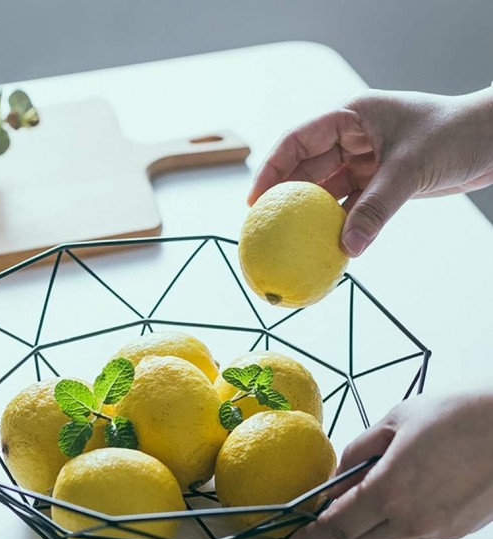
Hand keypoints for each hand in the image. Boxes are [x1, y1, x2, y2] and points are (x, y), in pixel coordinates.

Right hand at [248, 88, 492, 256]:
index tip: (254, 201)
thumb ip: (377, 208)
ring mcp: (363, 160)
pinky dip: (338, 224)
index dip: (271, 170)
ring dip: (310, 214)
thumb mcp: (411, 168)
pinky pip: (349, 205)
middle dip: (284, 196)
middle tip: (263, 227)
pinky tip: (324, 244)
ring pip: (325, 190)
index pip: (297, 141)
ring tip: (288, 240)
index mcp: (350, 117)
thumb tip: (347, 248)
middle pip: (305, 168)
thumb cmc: (457, 133)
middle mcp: (351, 137)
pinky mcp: (377, 181)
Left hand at [280, 390, 492, 538]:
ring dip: (365, 527)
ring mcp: (437, 529)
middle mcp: (413, 519)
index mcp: (391, 491)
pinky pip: (412, 536)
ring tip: (358, 501)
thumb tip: (341, 473)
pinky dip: (393, 524)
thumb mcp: (395, 420)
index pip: (338, 526)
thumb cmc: (458, 416)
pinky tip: (396, 500)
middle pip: (359, 538)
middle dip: (335, 531)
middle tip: (320, 516)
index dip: (311, 538)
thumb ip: (360, 450)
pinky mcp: (457, 531)